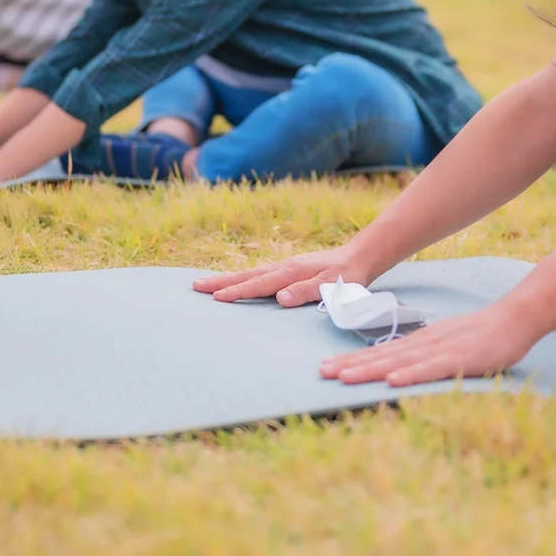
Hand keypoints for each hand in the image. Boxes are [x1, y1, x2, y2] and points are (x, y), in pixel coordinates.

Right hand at [193, 246, 380, 306]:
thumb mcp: (333, 286)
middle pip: (247, 276)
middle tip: (195, 287)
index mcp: (291, 272)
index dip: (237, 292)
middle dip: (221, 282)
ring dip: (228, 279)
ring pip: (250, 274)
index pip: (259, 285)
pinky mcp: (288, 270)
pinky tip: (235, 282)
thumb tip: (279, 298)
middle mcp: (284, 268)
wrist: (360, 257)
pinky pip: (259, 275)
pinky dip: (242, 278)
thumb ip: (306, 291)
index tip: (216, 298)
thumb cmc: (349, 276)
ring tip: (205, 284)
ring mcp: (284, 267)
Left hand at [320, 302, 538, 387]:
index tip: (328, 366)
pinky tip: (392, 380)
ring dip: (370, 369)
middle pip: (381, 355)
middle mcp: (424, 344)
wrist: (513, 319)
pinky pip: (430, 369)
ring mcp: (440, 350)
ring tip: (344, 376)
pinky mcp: (458, 359)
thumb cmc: (482, 336)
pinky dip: (410, 374)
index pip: (380, 351)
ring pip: (398, 361)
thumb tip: (399, 366)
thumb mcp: (446, 344)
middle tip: (322, 372)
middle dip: (351, 364)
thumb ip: (424, 354)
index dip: (354, 359)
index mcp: (420, 342)